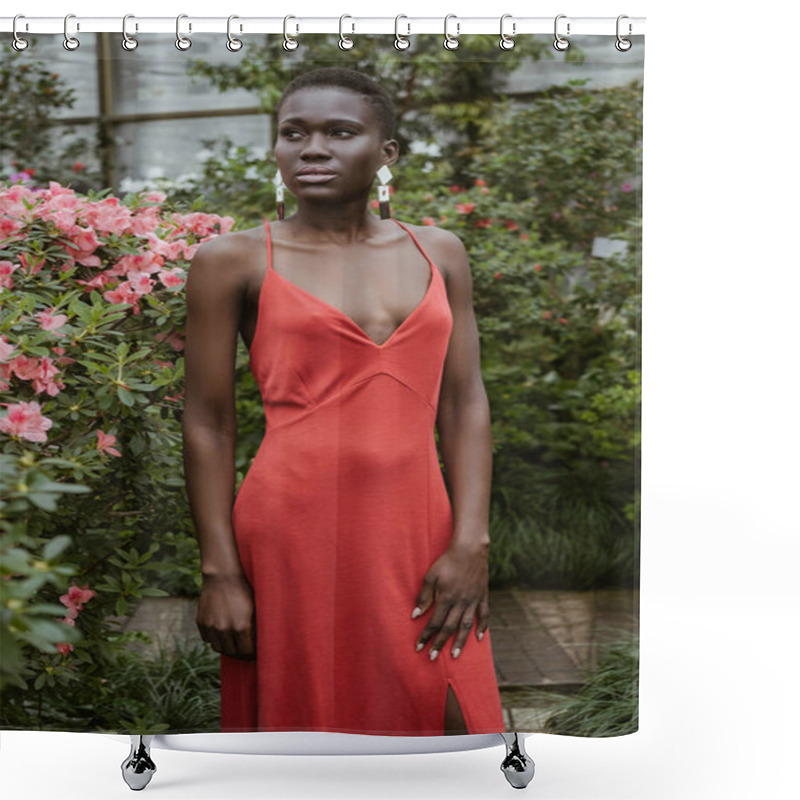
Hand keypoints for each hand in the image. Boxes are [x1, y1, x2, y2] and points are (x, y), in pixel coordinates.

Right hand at [196, 573, 255, 659]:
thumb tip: (260, 644)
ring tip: (233, 646)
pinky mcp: (201, 622)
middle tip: (245, 653)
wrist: (222, 576)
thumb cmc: (243, 590)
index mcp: (241, 626)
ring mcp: (211, 626)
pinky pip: (208, 639)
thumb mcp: (254, 608)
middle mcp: (224, 629)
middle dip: (240, 655)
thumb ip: (255, 628)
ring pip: (218, 648)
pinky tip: (222, 635)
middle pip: (232, 653)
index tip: (254, 655)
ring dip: (226, 649)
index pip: (246, 652)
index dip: (251, 655)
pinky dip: (215, 640)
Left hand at [412, 542, 489, 660]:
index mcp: (446, 598)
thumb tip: (415, 615)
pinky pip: (484, 615)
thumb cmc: (447, 561)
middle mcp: (460, 602)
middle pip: (448, 628)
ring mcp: (473, 600)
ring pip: (466, 626)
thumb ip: (424, 596)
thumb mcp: (430, 576)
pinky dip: (482, 627)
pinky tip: (479, 638)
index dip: (426, 636)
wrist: (469, 549)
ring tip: (454, 655)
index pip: (434, 622)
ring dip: (459, 642)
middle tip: (432, 658)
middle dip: (439, 644)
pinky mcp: (483, 596)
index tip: (419, 647)